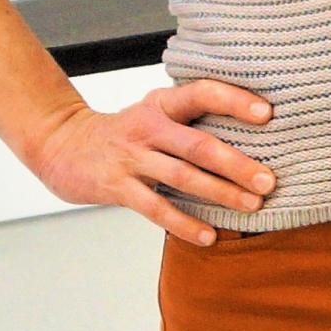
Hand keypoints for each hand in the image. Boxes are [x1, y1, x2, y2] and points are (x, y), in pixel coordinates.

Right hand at [25, 79, 274, 244]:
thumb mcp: (155, 113)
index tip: (267, 112)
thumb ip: (192, 120)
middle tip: (268, 180)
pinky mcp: (117, 186)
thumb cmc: (126, 133)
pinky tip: (208, 236)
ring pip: (181, 176)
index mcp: (162, 104)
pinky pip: (155, 207)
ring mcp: (132, 157)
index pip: (201, 94)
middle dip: (236, 164)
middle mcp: (148, 127)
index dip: (234, 101)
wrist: (62, 146)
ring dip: (219, 192)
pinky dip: (183, 223)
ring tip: (251, 206)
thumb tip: (256, 137)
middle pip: (198, 144)